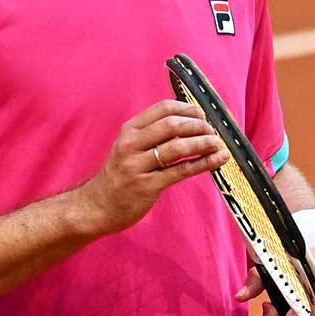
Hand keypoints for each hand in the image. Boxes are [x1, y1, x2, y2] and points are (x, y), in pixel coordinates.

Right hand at [75, 100, 227, 235]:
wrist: (97, 206)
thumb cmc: (118, 175)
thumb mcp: (127, 147)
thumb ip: (151, 134)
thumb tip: (188, 124)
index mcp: (129, 130)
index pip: (163, 109)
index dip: (187, 109)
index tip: (202, 115)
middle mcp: (131, 144)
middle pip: (172, 125)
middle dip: (198, 126)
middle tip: (212, 131)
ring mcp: (138, 166)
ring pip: (178, 147)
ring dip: (203, 143)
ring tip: (217, 144)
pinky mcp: (148, 186)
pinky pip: (181, 171)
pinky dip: (203, 163)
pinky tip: (217, 160)